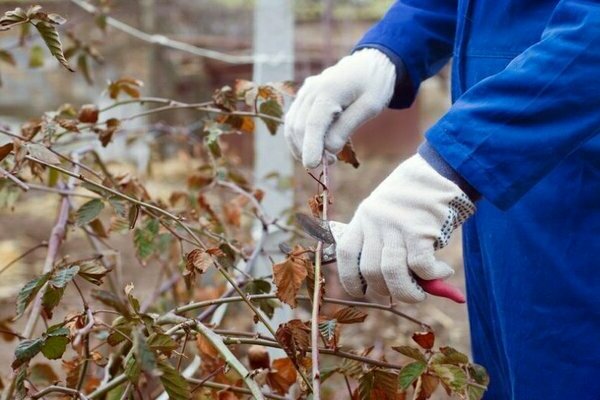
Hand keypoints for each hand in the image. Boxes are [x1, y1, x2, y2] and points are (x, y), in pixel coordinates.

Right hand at [284, 48, 395, 168]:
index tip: (312, 166)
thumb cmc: (374, 85)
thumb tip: (328, 150)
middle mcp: (311, 90)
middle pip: (299, 126)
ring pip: (291, 125)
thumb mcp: (370, 107)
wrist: (369, 64)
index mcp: (329, 90)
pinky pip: (293, 120)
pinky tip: (313, 147)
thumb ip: (347, 127)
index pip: (313, 123)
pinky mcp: (303, 97)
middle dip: (308, 149)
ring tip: (322, 158)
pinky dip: (299, 137)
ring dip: (301, 146)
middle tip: (331, 162)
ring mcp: (305, 92)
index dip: (311, 147)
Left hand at [334, 154, 475, 302]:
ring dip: (408, 292)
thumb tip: (395, 287)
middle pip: (370, 271)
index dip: (350, 279)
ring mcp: (396, 226)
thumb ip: (387, 245)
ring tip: (421, 292)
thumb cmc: (416, 198)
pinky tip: (443, 271)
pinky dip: (432, 275)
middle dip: (386, 290)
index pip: (346, 254)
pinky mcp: (420, 230)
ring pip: (392, 274)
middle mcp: (375, 222)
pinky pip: (420, 266)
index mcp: (363, 217)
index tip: (362, 293)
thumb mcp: (390, 214)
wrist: (441, 170)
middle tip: (405, 292)